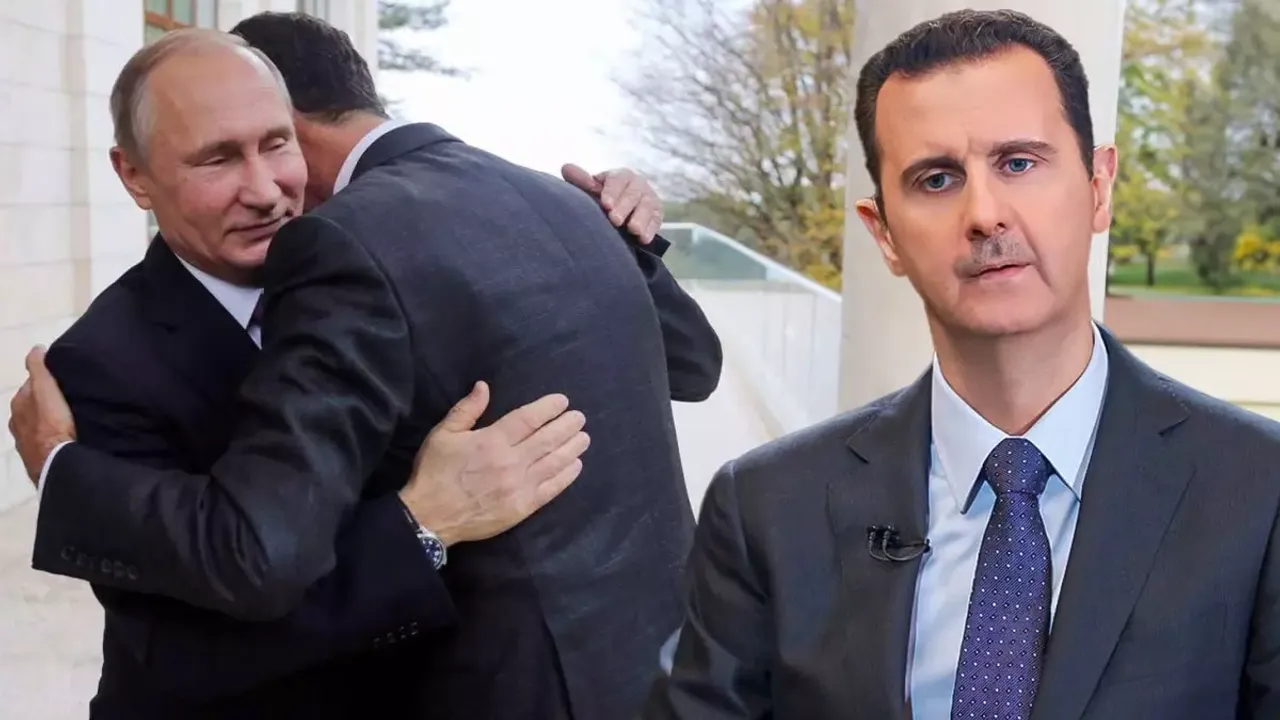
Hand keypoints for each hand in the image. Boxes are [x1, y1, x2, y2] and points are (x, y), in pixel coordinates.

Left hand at [8, 346, 75, 485]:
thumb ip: (39, 368)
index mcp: (18, 403)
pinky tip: (62, 436)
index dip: (45, 380)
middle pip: (33, 405)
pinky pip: (42, 440)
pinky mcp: (34, 457)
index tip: (62, 380)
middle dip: (45, 401)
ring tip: (67, 418)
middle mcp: (16, 421)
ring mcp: (24, 440)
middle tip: (67, 398)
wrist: (56, 460)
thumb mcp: (45, 388)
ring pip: (36, 423)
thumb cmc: (51, 422)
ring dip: (48, 420)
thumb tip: (37, 347)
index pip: (31, 385)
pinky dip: (50, 435)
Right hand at [399, 381, 588, 545]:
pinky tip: (576, 465)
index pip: (528, 418)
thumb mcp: (443, 434)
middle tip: (579, 418)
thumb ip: (466, 409)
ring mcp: (519, 485)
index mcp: (492, 440)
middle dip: (567, 426)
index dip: (548, 408)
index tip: (562, 401)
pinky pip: (551, 489)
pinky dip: (566, 476)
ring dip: (572, 448)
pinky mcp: (523, 507)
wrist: (430, 517)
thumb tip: (484, 386)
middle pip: (547, 439)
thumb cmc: (435, 472)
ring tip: (584, 438)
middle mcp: (510, 461)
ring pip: (554, 462)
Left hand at [561, 163, 663, 243]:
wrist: (621, 215)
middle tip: (615, 220)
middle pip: (633, 193)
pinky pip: (656, 220)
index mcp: (620, 176)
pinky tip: (644, 239)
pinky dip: (650, 229)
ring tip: (633, 230)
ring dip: (641, 218)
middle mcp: (637, 184)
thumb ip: (582, 181)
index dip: (612, 192)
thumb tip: (565, 168)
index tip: (605, 205)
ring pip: (648, 206)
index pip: (618, 180)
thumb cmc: (603, 201)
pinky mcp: (657, 214)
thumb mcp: (592, 191)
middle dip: (624, 206)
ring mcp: (649, 199)